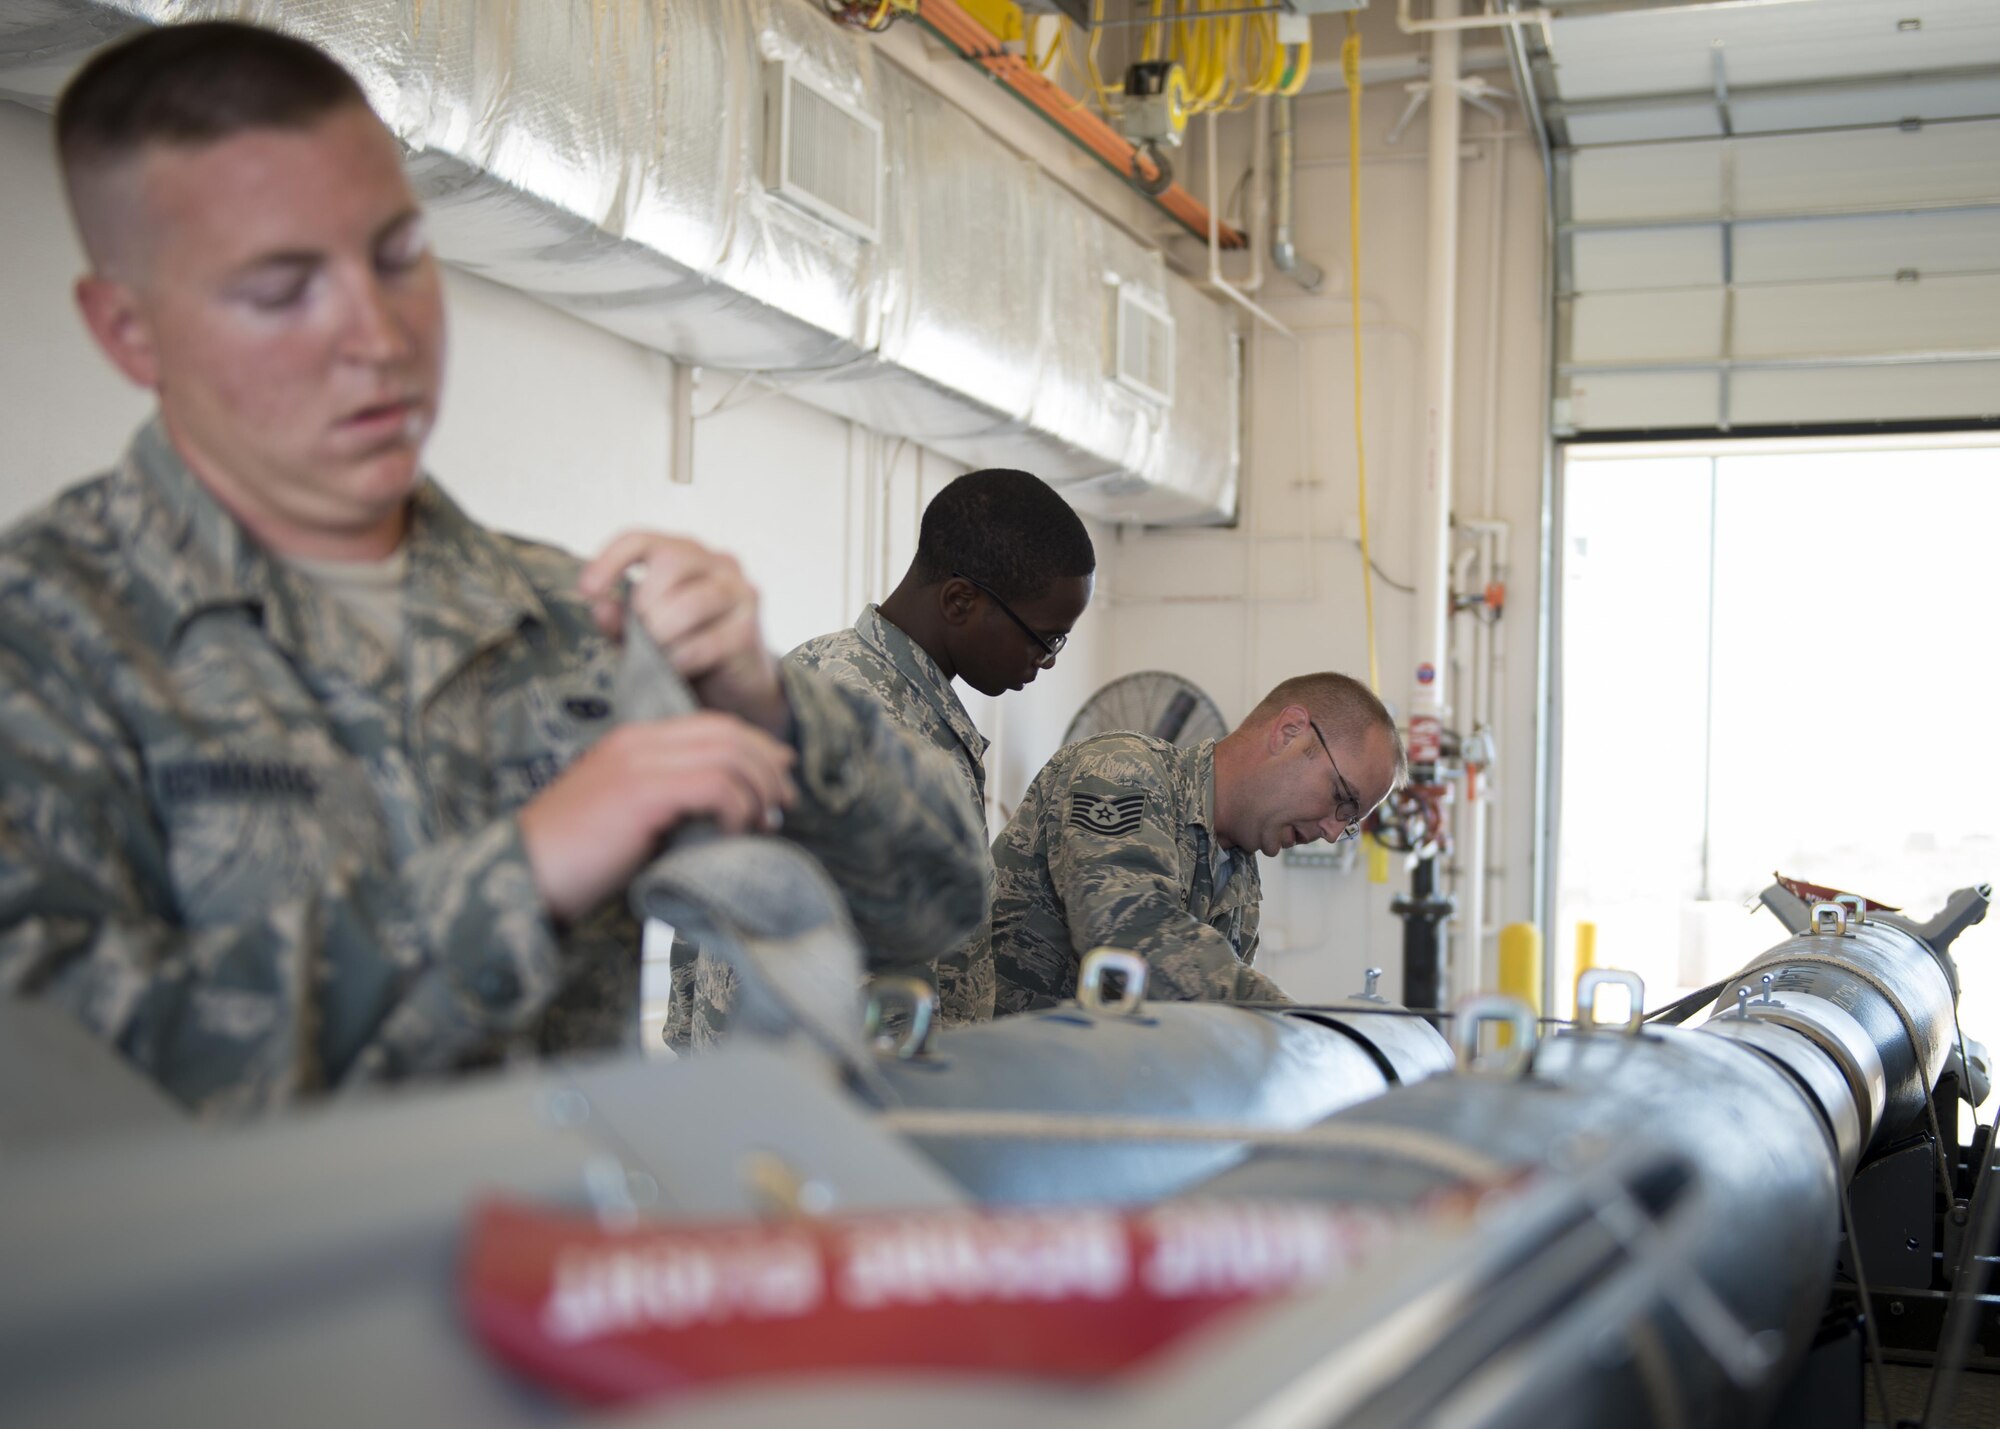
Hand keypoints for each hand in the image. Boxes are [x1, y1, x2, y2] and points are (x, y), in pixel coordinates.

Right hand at [517, 715, 796, 922]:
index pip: (712, 725)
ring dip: (758, 790)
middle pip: (728, 733)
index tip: (780, 776)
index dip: (756, 746)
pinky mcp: (642, 791)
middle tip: (784, 803)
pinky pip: (715, 785)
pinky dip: (736, 808)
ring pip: (730, 755)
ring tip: (763, 824)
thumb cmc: (573, 861)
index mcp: (633, 741)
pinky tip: (733, 833)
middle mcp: (638, 741)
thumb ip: (669, 804)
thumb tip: (725, 814)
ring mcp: (639, 762)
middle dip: (768, 765)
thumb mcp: (628, 819)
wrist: (520, 876)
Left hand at [578, 531, 788, 734]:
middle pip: (671, 561)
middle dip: (645, 602)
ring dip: (662, 634)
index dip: (610, 559)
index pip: (642, 539)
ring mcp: (739, 593)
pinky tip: (676, 668)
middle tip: (641, 632)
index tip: (587, 590)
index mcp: (687, 554)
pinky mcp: (749, 629)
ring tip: (657, 654)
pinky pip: (706, 642)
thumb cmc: (687, 649)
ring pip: (689, 603)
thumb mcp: (645, 633)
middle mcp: (718, 563)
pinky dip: (681, 659)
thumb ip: (621, 620)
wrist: (737, 686)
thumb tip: (599, 607)